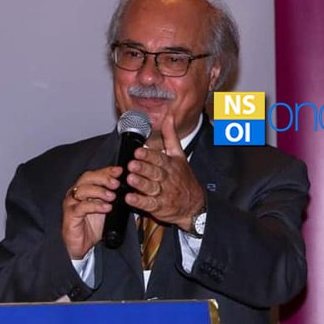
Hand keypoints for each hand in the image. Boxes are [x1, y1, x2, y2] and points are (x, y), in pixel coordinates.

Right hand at [62, 166, 120, 258]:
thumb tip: (130, 185)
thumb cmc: (96, 225)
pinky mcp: (70, 215)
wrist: (84, 245)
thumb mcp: (110, 207)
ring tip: (112, 196)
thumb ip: (115, 196)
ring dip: (100, 191)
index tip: (120, 170)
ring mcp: (71, 203)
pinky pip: (81, 207)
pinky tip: (107, 207)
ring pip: (83, 190)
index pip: (96, 174)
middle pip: (87, 178)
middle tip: (116, 183)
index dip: (107, 170)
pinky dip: (95, 205)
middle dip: (103, 178)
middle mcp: (76, 193)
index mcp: (86, 188)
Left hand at [125, 115, 204, 231]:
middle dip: (144, 168)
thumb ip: (171, 137)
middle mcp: (167, 178)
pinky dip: (139, 201)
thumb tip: (169, 116)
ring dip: (140, 183)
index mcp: (171, 165)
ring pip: (151, 187)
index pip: (160, 158)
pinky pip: (148, 204)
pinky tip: (130, 197)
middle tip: (133, 164)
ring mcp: (163, 193)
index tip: (138, 151)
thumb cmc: (183, 178)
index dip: (149, 155)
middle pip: (155, 172)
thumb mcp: (180, 156)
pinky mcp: (159, 207)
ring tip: (130, 178)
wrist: (194, 204)